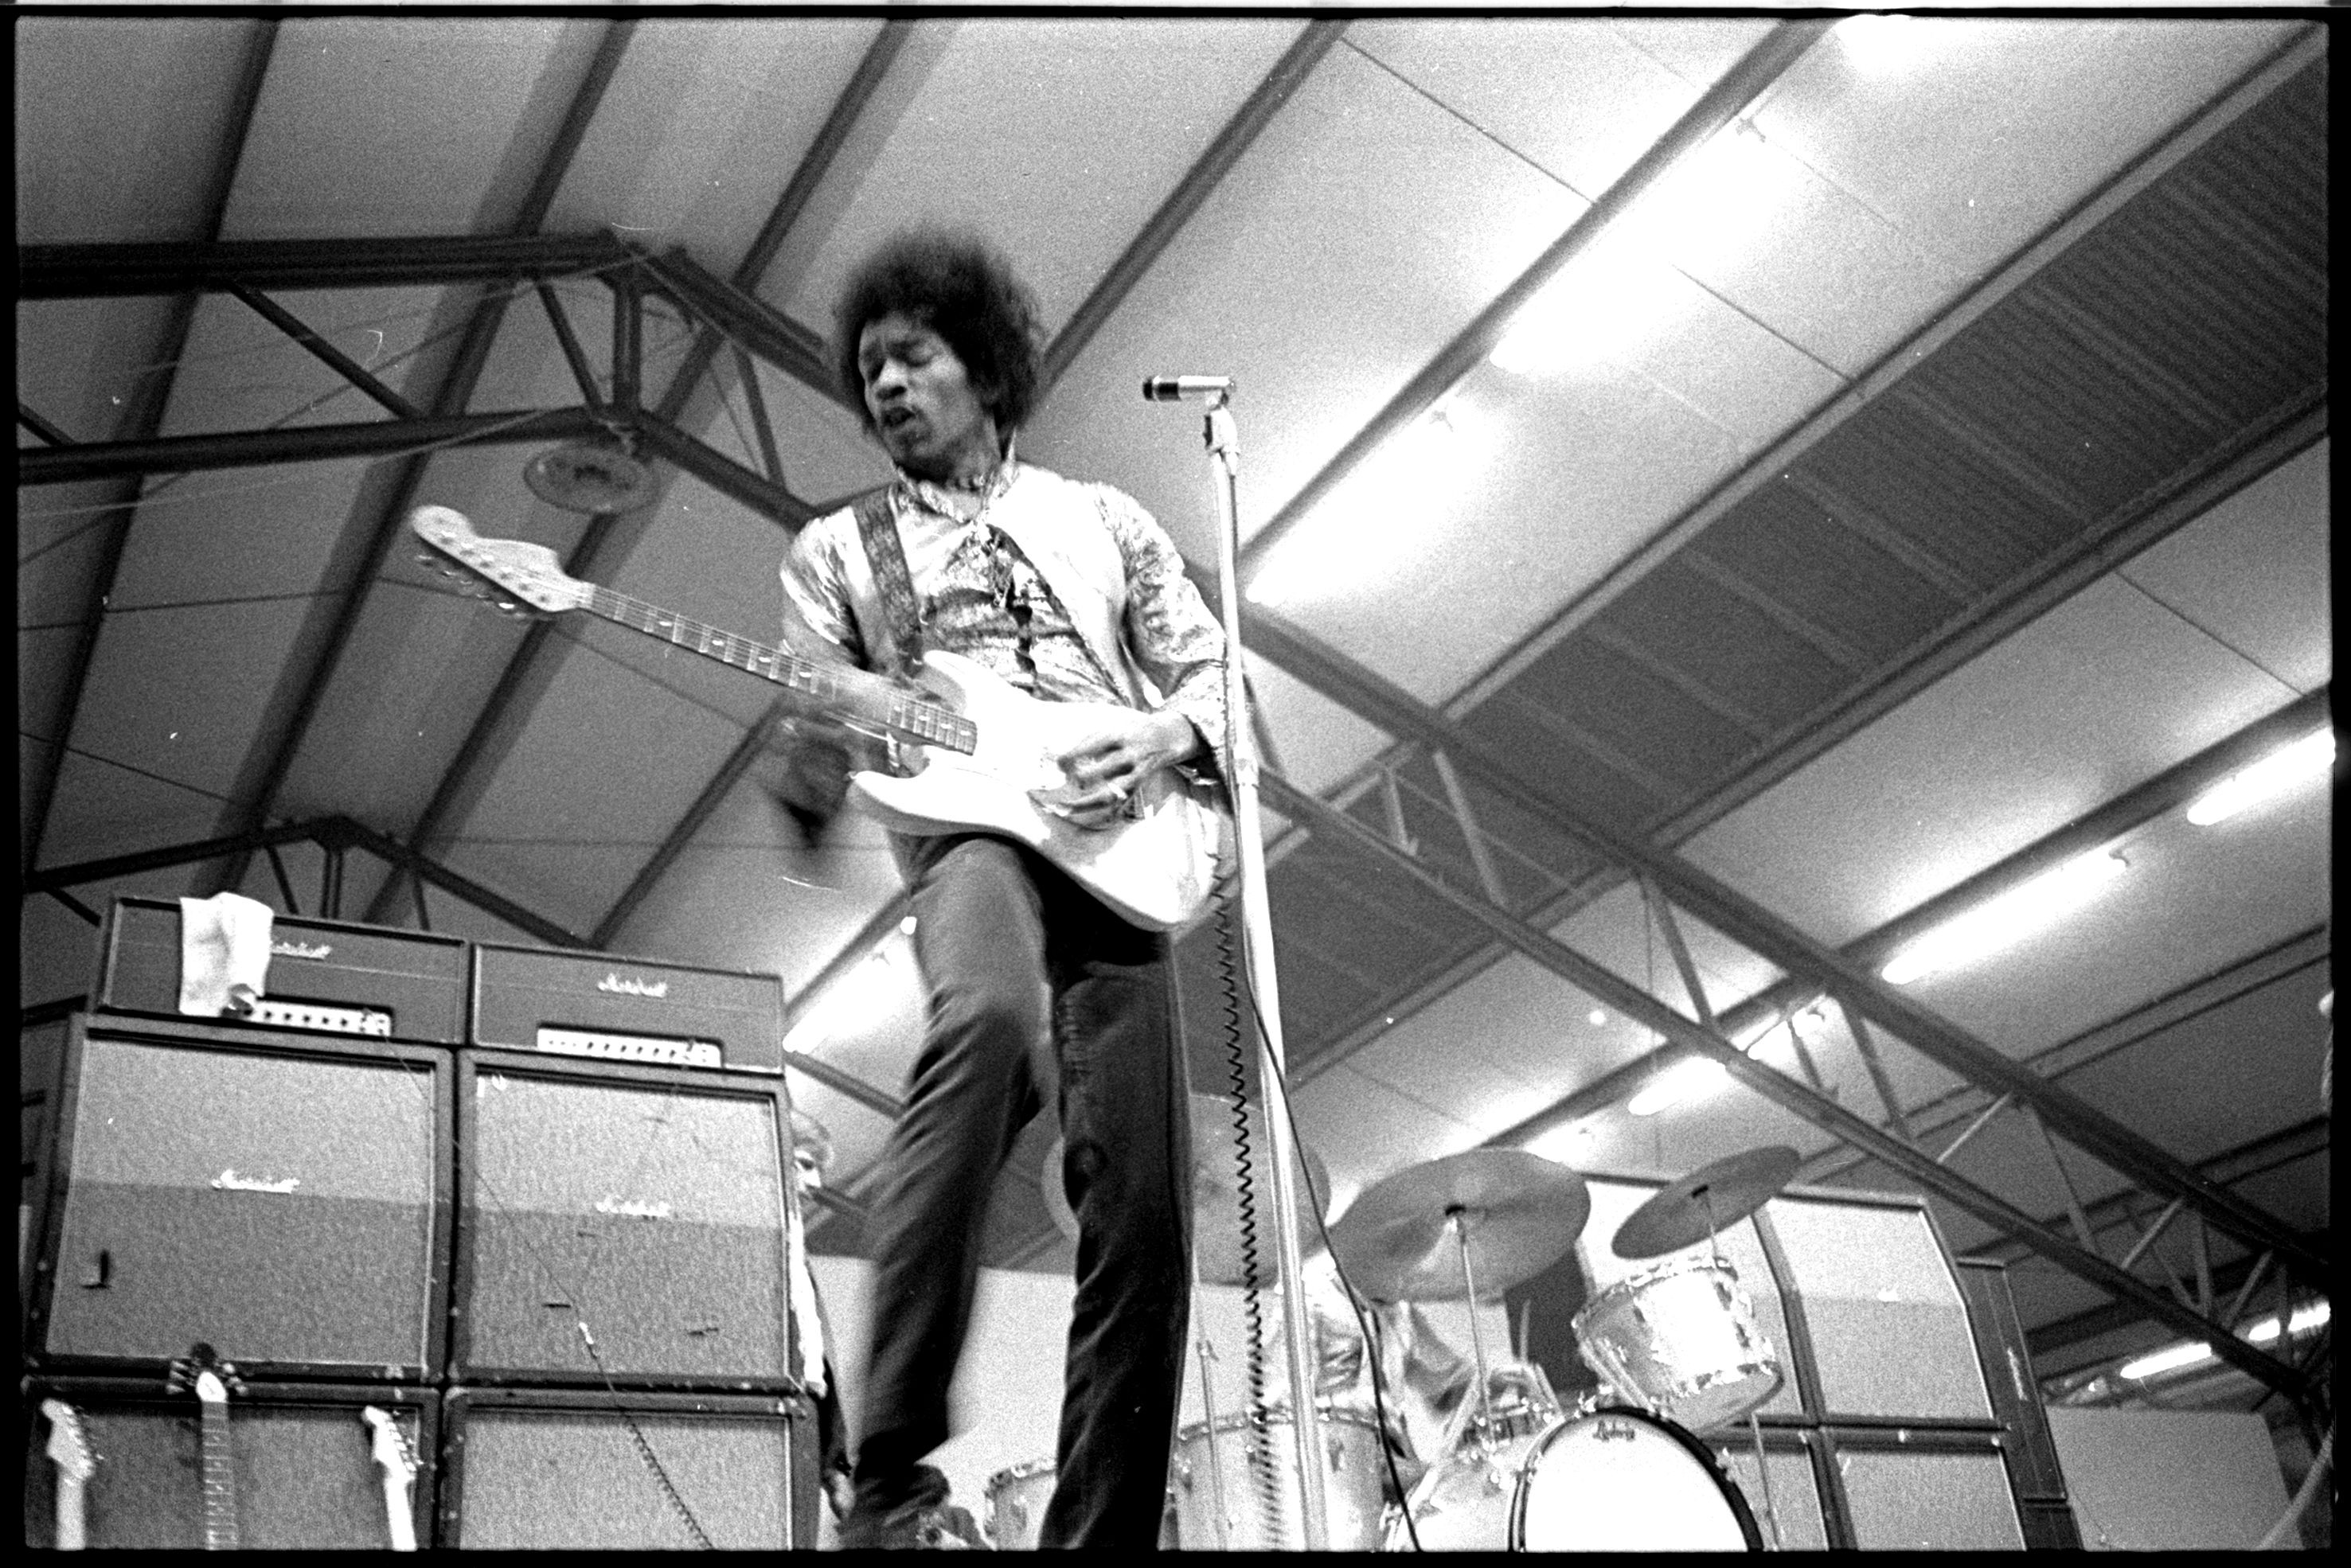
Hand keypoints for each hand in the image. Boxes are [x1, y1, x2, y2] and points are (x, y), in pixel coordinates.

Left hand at [1039, 708, 1199, 829]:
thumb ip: (1088, 743)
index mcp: (1117, 736)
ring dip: (1086, 802)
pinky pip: (1119, 802)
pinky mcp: (1139, 785)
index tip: (1058, 764)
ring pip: (1109, 793)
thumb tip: (1061, 761)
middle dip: (1079, 778)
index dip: (1070, 757)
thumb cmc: (1130, 733)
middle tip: (1068, 780)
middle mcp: (1128, 754)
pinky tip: (1087, 815)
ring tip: (1066, 807)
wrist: (1166, 737)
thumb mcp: (1112, 729)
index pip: (1089, 747)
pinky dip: (1104, 812)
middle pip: (1099, 770)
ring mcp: (1135, 772)